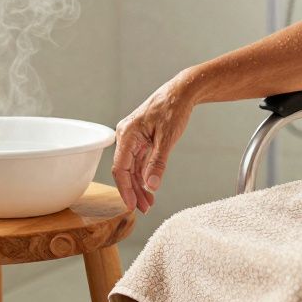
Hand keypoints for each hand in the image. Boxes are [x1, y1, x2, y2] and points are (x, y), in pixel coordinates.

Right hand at [112, 73, 196, 212]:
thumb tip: (151, 186)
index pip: (120, 168)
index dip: (125, 189)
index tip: (132, 205)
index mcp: (127, 134)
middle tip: (144, 209)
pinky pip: (139, 161)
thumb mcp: (167, 138)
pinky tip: (150, 188)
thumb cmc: (173, 109)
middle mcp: (126, 136)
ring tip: (148, 204)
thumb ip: (158, 162)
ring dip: (139, 186)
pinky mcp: (141, 139)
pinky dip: (144, 175)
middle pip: (125, 170)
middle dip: (134, 191)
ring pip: (132, 168)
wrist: (182, 91)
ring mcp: (133, 138)